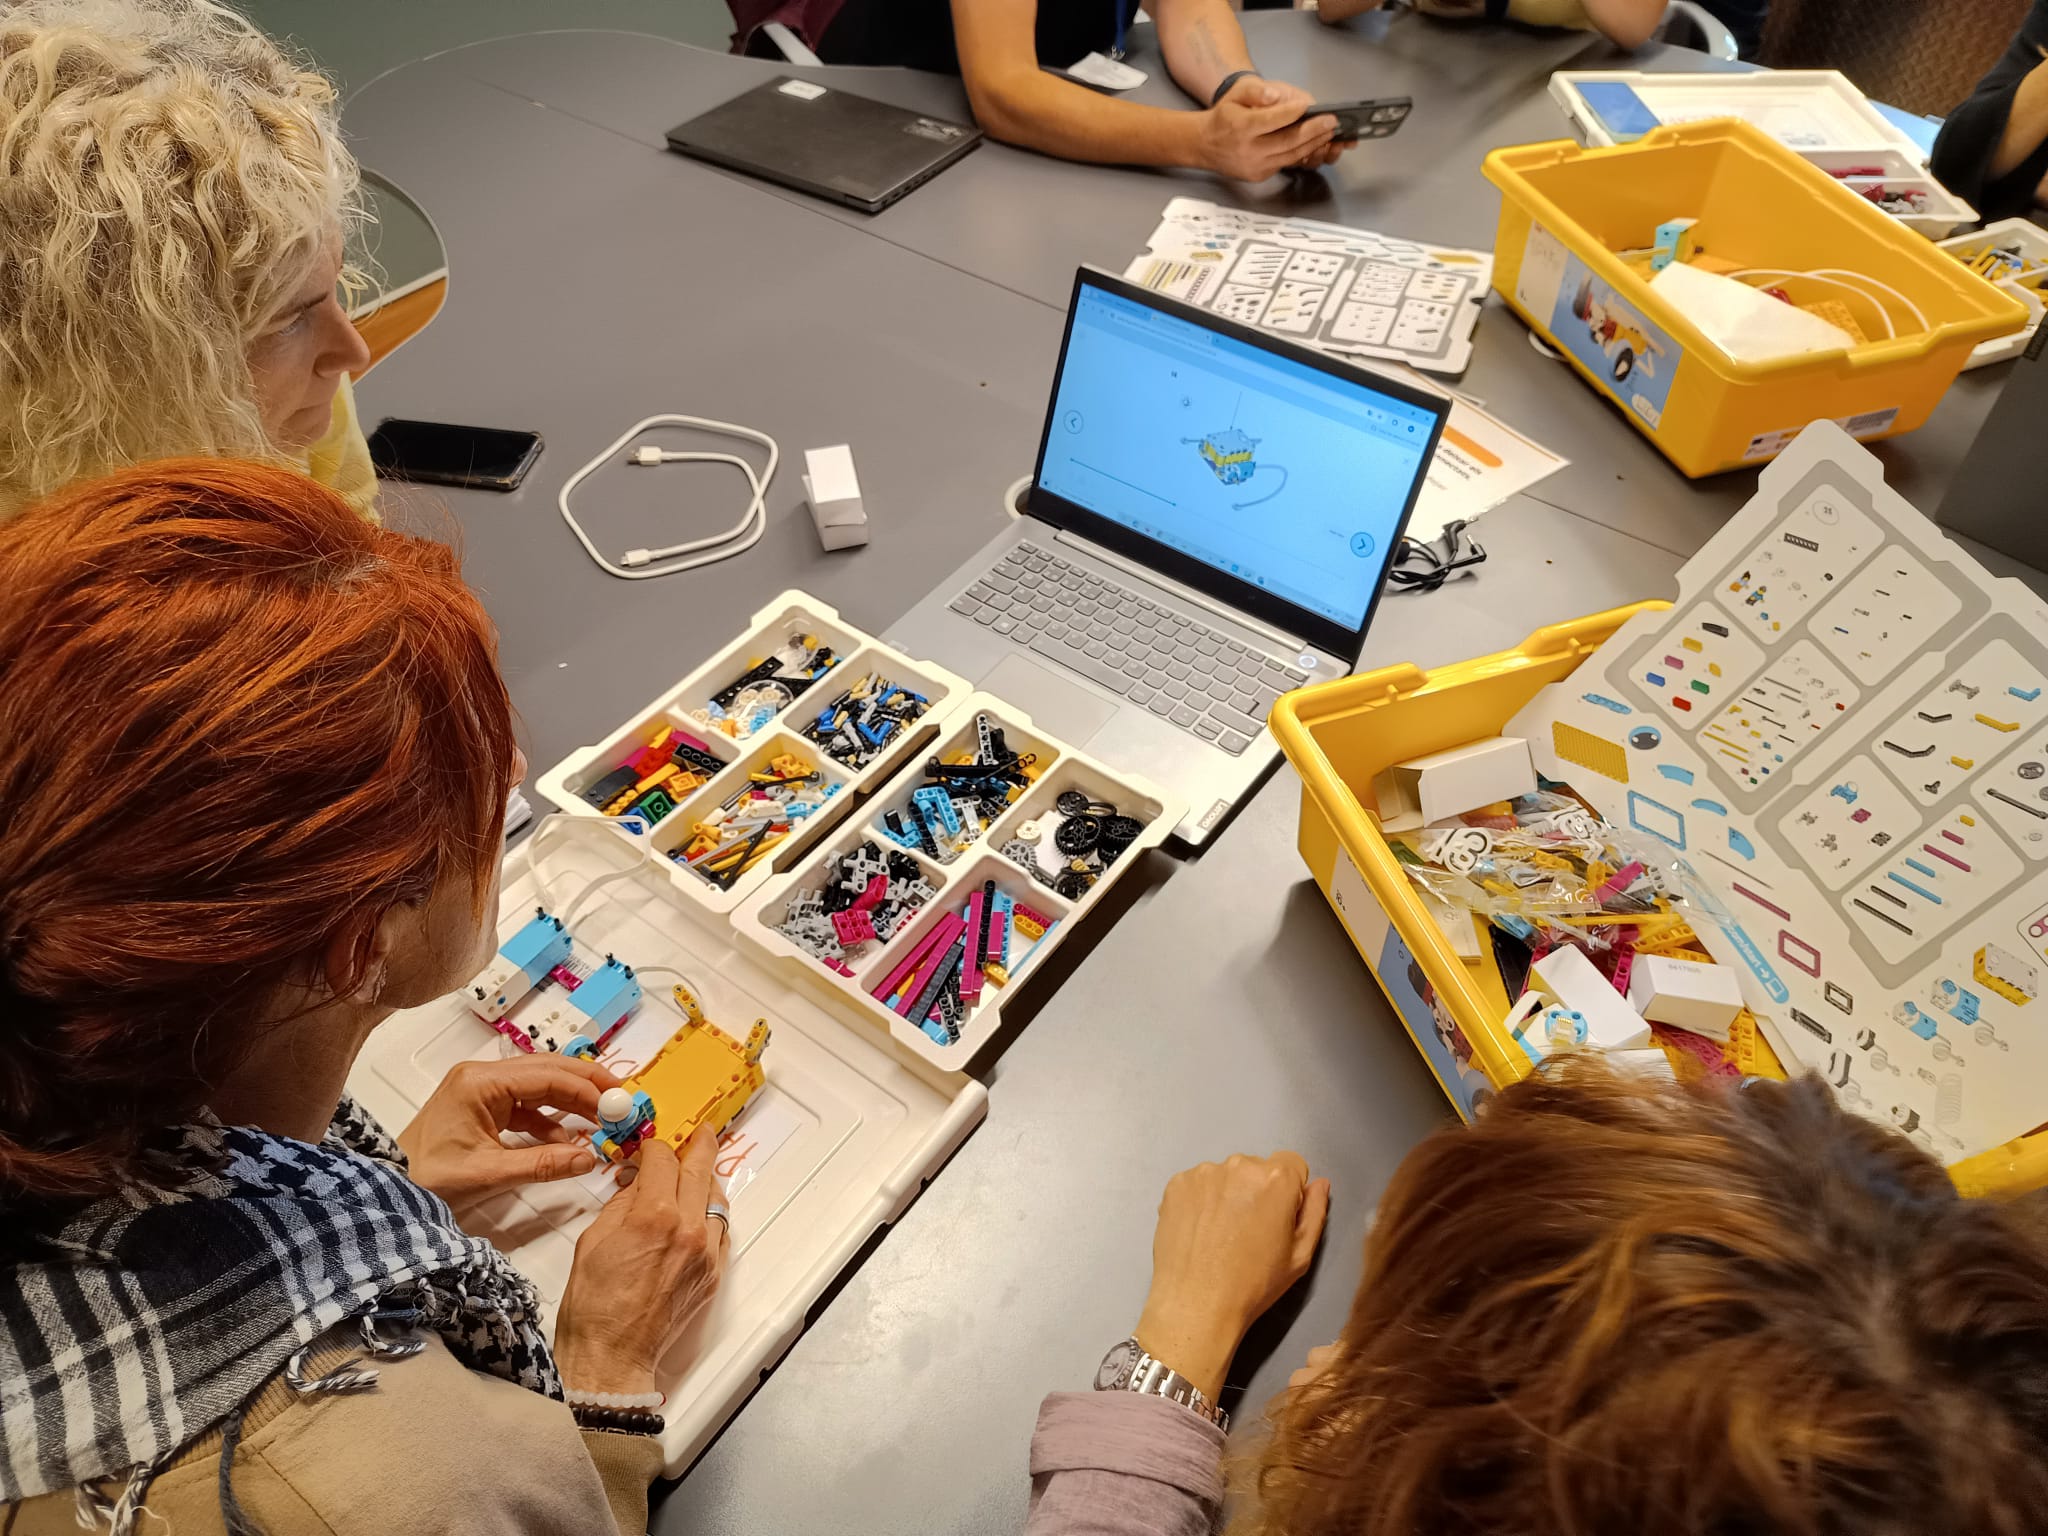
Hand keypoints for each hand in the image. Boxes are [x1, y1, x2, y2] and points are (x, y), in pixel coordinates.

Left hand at [398, 1054, 618, 1215]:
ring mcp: (480, 1090)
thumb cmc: (425, 1179)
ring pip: (539, 1085)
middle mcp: (481, 1077)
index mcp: (480, 1083)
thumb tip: (588, 1158)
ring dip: (569, 1103)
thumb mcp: (490, 1174)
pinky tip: (564, 1140)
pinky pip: (525, 1104)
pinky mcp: (480, 1107)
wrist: (388, 1191)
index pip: (548, 1076)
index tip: (617, 1105)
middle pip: (547, 1070)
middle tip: (620, 1100)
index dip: (587, 1089)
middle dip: (586, 1085)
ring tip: (599, 1122)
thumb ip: (544, 1163)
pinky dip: (548, 1120)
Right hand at [554, 1128, 729, 1395]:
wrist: (612, 1355)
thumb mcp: (594, 1239)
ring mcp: (705, 1253)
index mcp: (654, 1216)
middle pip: (700, 1171)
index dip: (653, 1148)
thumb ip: (621, 1203)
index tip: (646, 1148)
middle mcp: (688, 1229)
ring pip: (716, 1200)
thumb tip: (637, 1181)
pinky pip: (719, 1231)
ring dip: (706, 1181)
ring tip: (697, 1170)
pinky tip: (699, 1210)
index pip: (663, 1160)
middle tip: (703, 1130)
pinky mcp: (712, 1274)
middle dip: (699, 1145)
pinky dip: (711, 1214)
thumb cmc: (593, 1304)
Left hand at [1134, 1152, 1330, 1400]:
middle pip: (1258, 1168)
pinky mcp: (1176, 1184)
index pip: (1293, 1165)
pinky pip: (1198, 1184)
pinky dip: (1201, 1201)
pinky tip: (1199, 1231)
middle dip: (1258, 1191)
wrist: (1196, 1305)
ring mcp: (1203, 1172)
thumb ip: (1315, 1212)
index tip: (1278, 1220)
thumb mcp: (1300, 1255)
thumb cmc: (1255, 1284)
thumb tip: (1319, 1184)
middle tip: (1248, 1231)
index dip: (1290, 1193)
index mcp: (1276, 1179)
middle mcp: (1239, 1164)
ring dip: (1228, 1194)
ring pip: (1226, 1175)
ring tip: (1220, 1234)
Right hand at [1198, 78, 1344, 180]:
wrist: (1205, 145)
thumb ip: (1255, 90)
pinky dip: (1303, 153)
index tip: (1309, 106)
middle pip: (1288, 141)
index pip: (1272, 120)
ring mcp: (1255, 166)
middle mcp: (1249, 150)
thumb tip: (1275, 95)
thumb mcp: (1235, 94)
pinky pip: (1286, 163)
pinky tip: (1316, 143)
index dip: (1292, 113)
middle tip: (1332, 122)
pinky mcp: (1260, 175)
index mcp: (1241, 127)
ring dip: (1314, 144)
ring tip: (1330, 133)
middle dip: (1314, 131)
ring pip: (1291, 155)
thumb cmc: (1224, 116)